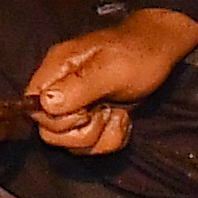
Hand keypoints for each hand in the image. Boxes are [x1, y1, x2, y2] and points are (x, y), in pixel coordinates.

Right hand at [23, 9, 193, 152]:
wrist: (164, 53)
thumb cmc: (138, 55)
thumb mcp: (111, 68)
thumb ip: (78, 85)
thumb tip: (45, 103)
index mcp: (57, 70)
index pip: (33, 106)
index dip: (57, 118)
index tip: (86, 109)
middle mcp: (61, 89)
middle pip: (50, 131)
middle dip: (83, 131)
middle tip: (105, 110)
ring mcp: (77, 106)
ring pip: (71, 142)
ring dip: (100, 135)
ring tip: (116, 112)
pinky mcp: (93, 120)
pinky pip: (92, 144)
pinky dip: (111, 137)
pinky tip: (122, 118)